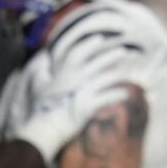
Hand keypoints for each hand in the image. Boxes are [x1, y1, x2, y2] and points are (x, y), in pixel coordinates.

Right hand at [11, 39, 135, 161]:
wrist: (47, 129)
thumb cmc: (42, 109)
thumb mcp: (38, 87)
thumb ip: (40, 71)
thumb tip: (43, 58)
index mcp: (62, 74)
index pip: (76, 54)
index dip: (88, 45)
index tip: (99, 39)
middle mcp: (74, 80)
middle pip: (97, 63)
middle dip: (111, 56)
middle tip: (124, 51)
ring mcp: (83, 92)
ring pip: (106, 78)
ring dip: (119, 74)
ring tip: (128, 74)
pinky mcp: (89, 105)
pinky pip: (109, 97)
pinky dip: (118, 94)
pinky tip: (126, 94)